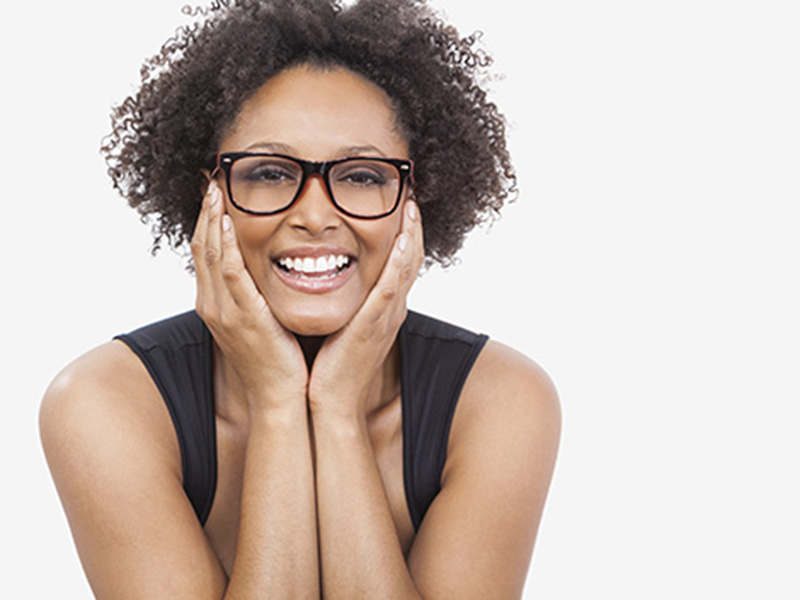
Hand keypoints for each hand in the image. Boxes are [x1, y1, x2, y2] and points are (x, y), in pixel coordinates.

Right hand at [190, 180, 307, 406]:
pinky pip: (231, 274)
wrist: (279, 396)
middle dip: (206, 213)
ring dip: (213, 220)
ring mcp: (224, 312)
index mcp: (215, 306)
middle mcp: (212, 306)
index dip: (207, 223)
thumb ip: (255, 296)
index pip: (205, 254)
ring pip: (211, 255)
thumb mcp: (259, 322)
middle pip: (202, 248)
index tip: (213, 195)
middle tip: (210, 180)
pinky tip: (230, 223)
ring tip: (216, 190)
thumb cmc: (275, 360)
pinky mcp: (243, 317)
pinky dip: (227, 246)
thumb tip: (263, 272)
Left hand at [308, 200, 424, 416]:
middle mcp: (391, 311)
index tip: (402, 208)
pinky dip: (399, 264)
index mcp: (384, 310)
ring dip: (411, 237)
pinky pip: (390, 289)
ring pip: (406, 270)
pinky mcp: (373, 326)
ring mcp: (386, 318)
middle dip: (413, 229)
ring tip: (411, 208)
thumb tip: (331, 281)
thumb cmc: (334, 367)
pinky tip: (401, 241)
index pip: (401, 265)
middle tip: (411, 198)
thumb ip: (348, 304)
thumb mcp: (345, 327)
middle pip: (411, 262)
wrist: (332, 402)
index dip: (406, 236)